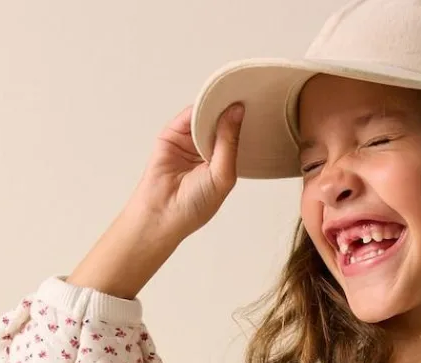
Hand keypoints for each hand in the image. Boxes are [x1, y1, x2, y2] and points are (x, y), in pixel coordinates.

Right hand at [127, 102, 245, 242]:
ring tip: (229, 94)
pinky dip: (197, 108)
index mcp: (223, 162)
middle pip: (221, 122)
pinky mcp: (172, 135)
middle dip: (230, 109)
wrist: (163, 212)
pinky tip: (208, 102)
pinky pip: (186, 116)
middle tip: (245, 92)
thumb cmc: (195, 205)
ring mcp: (189, 141)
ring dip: (214, 106)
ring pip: (204, 116)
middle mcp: (206, 150)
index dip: (244, 121)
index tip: (257, 103)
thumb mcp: (222, 174)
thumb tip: (237, 112)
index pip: (235, 135)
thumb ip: (229, 142)